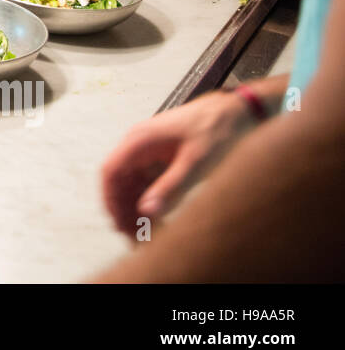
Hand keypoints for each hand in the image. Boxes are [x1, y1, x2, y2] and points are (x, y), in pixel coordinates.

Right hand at [100, 90, 255, 236]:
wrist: (238, 112)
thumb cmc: (217, 130)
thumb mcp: (196, 163)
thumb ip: (171, 188)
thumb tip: (146, 212)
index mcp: (140, 140)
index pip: (111, 172)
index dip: (111, 199)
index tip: (118, 224)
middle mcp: (139, 144)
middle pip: (120, 181)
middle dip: (123, 209)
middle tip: (133, 237)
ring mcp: (150, 151)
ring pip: (132, 183)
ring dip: (135, 207)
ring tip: (145, 233)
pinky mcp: (162, 158)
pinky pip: (147, 182)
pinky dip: (148, 200)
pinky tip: (158, 219)